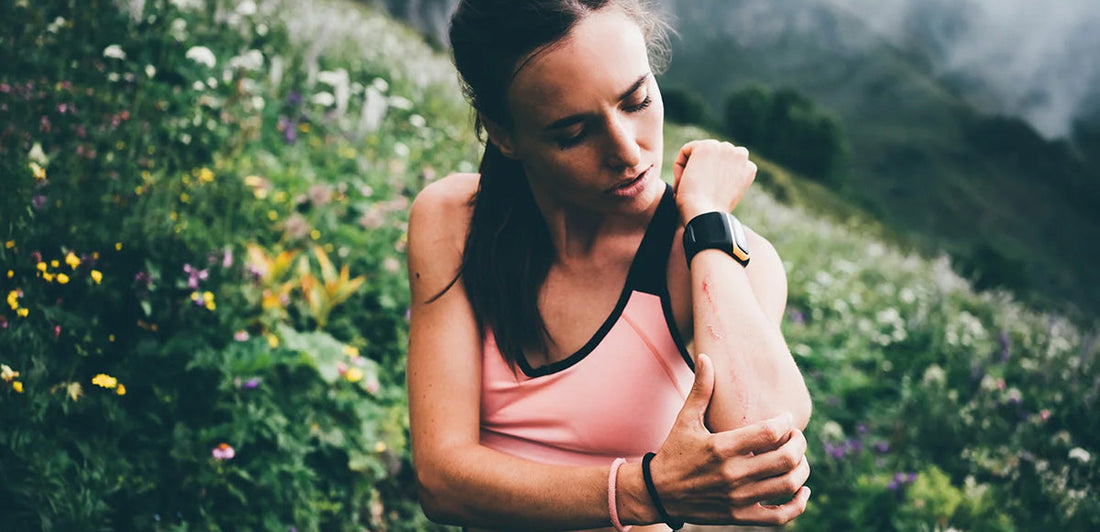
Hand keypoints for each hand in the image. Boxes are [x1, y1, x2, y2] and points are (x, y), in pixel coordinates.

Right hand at [648, 354, 810, 525]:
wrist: (659, 493)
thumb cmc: (675, 451)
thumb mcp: (685, 420)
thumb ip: (700, 389)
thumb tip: (706, 358)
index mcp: (721, 447)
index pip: (770, 433)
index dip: (786, 422)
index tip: (787, 417)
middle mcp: (733, 474)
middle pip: (785, 459)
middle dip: (799, 444)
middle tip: (796, 437)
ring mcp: (738, 498)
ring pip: (788, 485)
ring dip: (802, 470)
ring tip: (799, 459)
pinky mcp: (740, 516)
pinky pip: (780, 516)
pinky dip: (798, 503)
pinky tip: (801, 489)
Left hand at [672, 140, 756, 220]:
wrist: (706, 215)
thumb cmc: (712, 213)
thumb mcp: (727, 194)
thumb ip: (726, 179)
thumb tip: (710, 175)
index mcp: (748, 168)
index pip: (725, 164)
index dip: (710, 179)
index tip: (704, 194)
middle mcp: (740, 154)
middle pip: (712, 156)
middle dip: (701, 170)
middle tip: (694, 191)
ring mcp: (724, 148)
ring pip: (699, 153)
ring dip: (691, 167)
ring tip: (688, 187)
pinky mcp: (707, 147)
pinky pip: (686, 151)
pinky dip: (679, 166)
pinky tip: (682, 182)